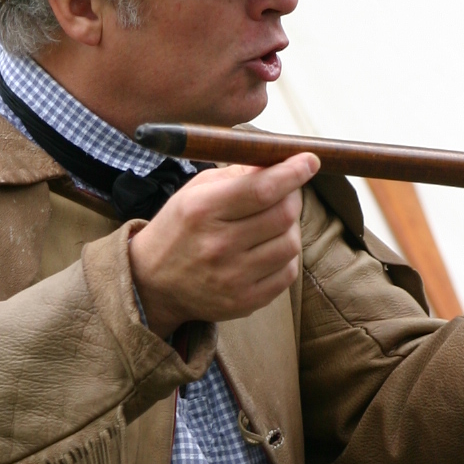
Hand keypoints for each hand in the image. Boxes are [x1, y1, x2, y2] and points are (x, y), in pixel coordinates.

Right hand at [129, 152, 319, 338]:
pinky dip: (286, 256)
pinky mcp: (244, 302)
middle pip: (283, 215)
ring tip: (271, 225)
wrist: (153, 283)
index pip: (262, 189)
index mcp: (202, 210)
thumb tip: (282, 162)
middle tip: (284, 193)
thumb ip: (238, 175)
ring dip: (290, 228)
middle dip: (292, 197)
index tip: (310, 161)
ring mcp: (232, 277)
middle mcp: (217, 245)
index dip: (293, 173)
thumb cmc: (180, 228)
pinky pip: (288, 273)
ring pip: (291, 244)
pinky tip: (268, 250)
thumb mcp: (195, 191)